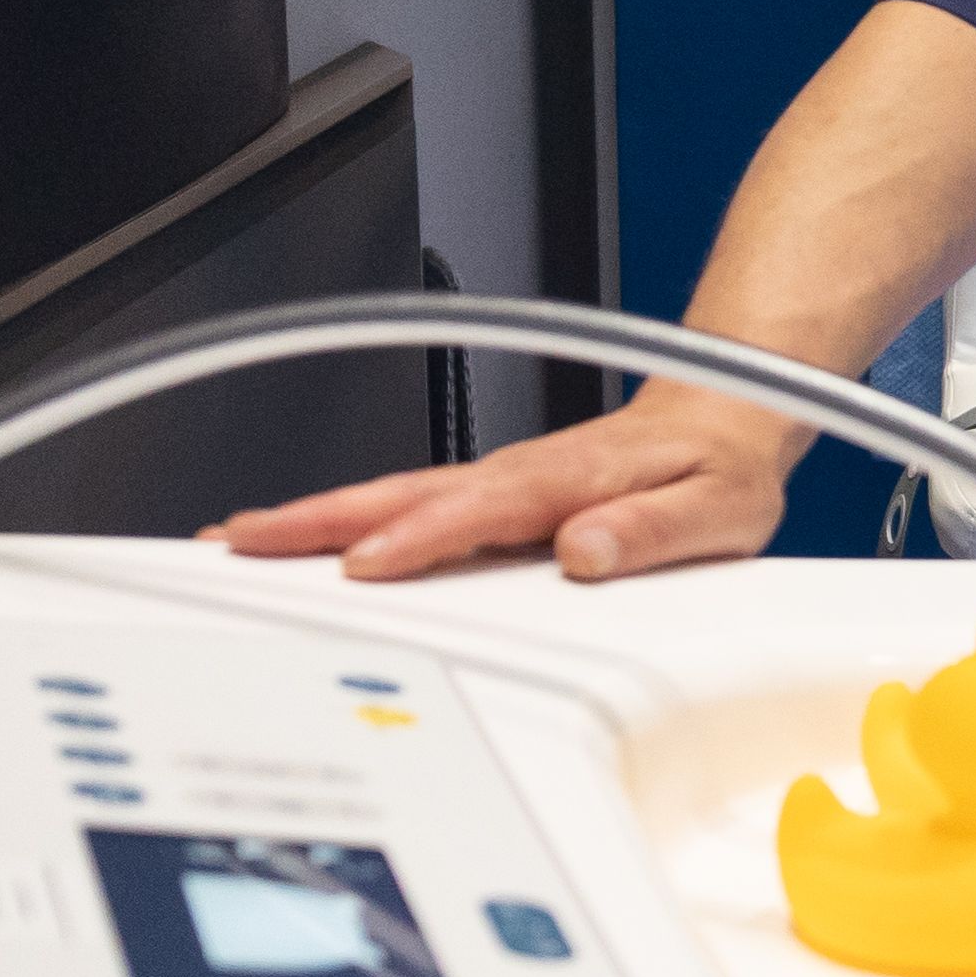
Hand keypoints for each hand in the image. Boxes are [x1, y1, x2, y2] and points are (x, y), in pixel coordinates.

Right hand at [214, 378, 810, 583]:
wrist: (733, 413)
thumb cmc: (722, 470)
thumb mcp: (718, 511)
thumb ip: (653, 532)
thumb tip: (587, 551)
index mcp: (573, 480)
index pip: (482, 511)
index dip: (420, 536)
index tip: (366, 563)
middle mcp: (524, 474)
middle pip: (407, 494)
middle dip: (323, 517)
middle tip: (245, 541)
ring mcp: (501, 480)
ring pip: (396, 494)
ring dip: (318, 515)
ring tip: (242, 538)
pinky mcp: (494, 492)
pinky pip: (411, 502)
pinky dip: (350, 516)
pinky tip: (306, 539)